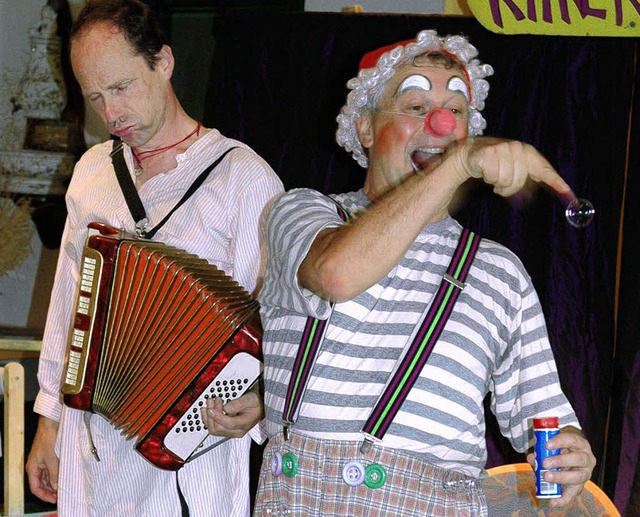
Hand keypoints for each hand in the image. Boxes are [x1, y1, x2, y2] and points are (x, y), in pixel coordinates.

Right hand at [26, 416, 58, 503]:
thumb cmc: (49, 438)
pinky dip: (57, 475)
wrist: (52, 423)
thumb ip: (54, 474)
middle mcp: (37, 466)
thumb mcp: (52, 458)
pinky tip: (65, 478)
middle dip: (50, 491)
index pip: (35, 487)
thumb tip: (56, 487)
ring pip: (48, 478)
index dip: (44, 495)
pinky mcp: (50, 457)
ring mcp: (43, 462)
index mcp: (33, 468)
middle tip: (61, 496)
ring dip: (54, 483)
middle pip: (42, 484)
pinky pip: (52, 470)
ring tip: (64, 488)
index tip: (54, 500)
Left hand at [200, 385, 263, 437]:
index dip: (218, 416)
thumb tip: (225, 408)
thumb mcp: (250, 400)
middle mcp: (236, 431)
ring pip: (213, 430)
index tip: (211, 408)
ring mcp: (230, 432)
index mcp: (244, 425)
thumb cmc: (255, 403)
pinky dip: (207, 419)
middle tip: (212, 401)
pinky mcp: (225, 429)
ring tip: (209, 404)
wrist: (257, 405)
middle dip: (212, 414)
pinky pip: (213, 428)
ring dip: (208, 417)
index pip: (228, 424)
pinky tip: (206, 411)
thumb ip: (238, 404)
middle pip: (218, 429)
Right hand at [449, 137, 571, 197]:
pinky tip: (485, 172)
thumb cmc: (495, 164)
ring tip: (493, 178)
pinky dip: (488, 179)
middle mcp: (517, 148)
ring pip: (506, 180)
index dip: (555, 181)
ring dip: (497, 185)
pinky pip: (493, 177)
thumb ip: (527, 178)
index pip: (544, 169)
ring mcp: (502, 149)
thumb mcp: (513, 169)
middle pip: (520, 180)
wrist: (471, 154)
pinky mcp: (488, 154)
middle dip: (509, 188)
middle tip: (500, 186)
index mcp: (527, 152)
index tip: (567, 192)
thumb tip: (534, 193)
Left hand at [526, 426, 596, 508]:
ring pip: (577, 476)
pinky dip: (562, 500)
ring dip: (560, 478)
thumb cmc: (561, 449)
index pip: (572, 440)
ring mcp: (585, 473)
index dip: (560, 442)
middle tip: (545, 463)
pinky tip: (552, 502)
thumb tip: (532, 457)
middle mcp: (586, 459)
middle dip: (560, 461)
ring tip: (546, 477)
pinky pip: (572, 494)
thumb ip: (542, 450)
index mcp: (580, 444)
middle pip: (577, 459)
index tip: (547, 445)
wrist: (572, 456)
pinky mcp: (580, 487)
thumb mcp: (553, 446)